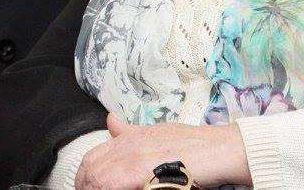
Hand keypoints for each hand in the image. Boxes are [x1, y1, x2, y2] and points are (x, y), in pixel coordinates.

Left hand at [75, 114, 249, 188]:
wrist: (218, 149)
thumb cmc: (194, 145)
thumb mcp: (157, 132)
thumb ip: (130, 131)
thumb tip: (111, 121)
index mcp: (129, 137)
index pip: (93, 155)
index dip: (87, 173)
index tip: (88, 184)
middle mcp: (127, 146)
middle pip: (90, 166)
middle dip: (86, 183)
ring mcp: (132, 159)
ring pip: (97, 176)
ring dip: (95, 187)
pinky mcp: (139, 172)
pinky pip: (109, 183)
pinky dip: (106, 188)